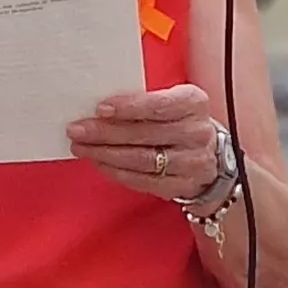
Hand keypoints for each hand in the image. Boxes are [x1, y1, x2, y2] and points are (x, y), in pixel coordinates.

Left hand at [68, 85, 225, 201]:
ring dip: (105, 154)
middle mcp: (196, 133)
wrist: (210, 156)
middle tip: (77, 130)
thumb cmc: (180, 122)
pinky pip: (143, 180)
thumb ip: (144, 101)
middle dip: (105, 133)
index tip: (100, 109)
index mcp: (194, 103)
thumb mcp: (173, 101)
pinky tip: (98, 162)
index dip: (129, 108)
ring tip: (81, 147)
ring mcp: (191, 162)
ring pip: (141, 159)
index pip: (159, 105)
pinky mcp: (180, 186)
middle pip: (145, 134)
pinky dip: (116, 172)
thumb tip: (99, 108)